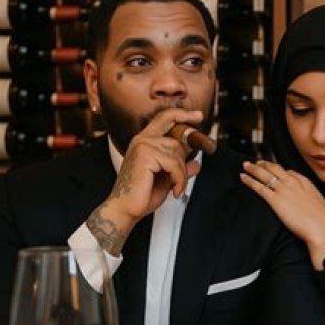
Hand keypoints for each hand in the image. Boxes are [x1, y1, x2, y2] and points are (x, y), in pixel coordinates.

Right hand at [88, 108, 202, 254]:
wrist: (126, 209)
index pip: (165, 118)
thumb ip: (181, 168)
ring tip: (175, 187)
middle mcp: (142, 140)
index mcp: (145, 141)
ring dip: (181, 174)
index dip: (183, 115)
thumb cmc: (142, 195)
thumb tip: (196, 163)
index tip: (198, 117)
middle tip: (180, 177)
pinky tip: (174, 190)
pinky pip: (174, 164)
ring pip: (177, 152)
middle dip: (185, 158)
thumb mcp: (167, 179)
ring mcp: (143, 146)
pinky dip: (179, 180)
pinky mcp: (145, 155)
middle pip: (176, 137)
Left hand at [240, 160, 324, 269]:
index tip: (271, 168)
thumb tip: (303, 194)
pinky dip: (249, 180)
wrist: (320, 226)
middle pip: (274, 168)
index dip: (278, 168)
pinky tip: (243, 177)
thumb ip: (309, 194)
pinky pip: (259, 187)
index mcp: (304, 182)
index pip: (288, 171)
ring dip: (253, 168)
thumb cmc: (321, 219)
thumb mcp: (317, 200)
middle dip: (264, 164)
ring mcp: (283, 190)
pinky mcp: (275, 200)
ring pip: (264, 174)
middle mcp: (292, 182)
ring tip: (245, 165)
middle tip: (255, 162)